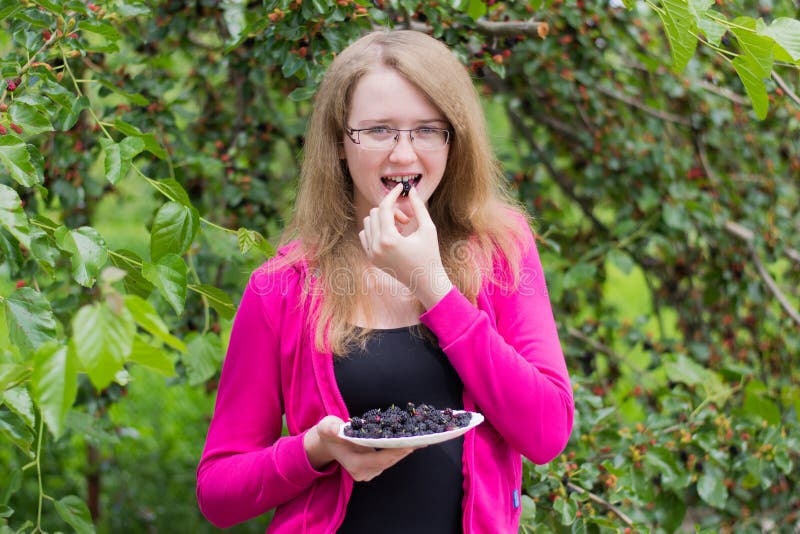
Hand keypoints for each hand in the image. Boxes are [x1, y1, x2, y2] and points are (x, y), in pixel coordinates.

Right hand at [304, 416, 414, 481]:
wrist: (329, 443)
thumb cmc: (329, 433)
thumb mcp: (326, 427)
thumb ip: (330, 428)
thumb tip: (335, 428)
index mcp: (354, 465)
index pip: (379, 460)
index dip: (395, 452)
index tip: (410, 444)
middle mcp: (364, 473)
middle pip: (389, 461)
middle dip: (405, 449)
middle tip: (423, 438)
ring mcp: (370, 472)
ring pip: (392, 460)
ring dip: (406, 449)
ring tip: (422, 437)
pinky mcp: (375, 467)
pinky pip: (391, 458)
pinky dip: (401, 449)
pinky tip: (413, 440)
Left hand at [358, 183, 452, 308]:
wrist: (425, 281)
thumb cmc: (430, 255)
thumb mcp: (428, 228)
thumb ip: (419, 207)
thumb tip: (411, 189)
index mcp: (389, 239)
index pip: (384, 208)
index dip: (393, 194)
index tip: (401, 188)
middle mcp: (376, 247)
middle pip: (376, 212)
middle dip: (391, 210)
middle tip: (406, 219)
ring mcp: (371, 253)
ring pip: (368, 222)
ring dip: (383, 220)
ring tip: (400, 229)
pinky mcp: (371, 258)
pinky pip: (365, 235)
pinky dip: (376, 230)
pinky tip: (392, 236)